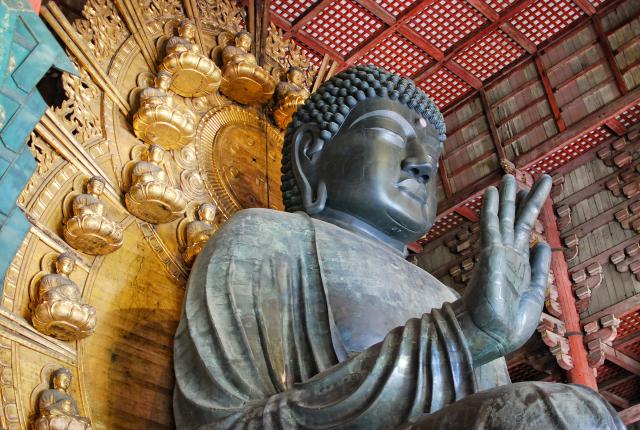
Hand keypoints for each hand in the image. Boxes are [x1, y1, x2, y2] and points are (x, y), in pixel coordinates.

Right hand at [455, 174, 552, 366]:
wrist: (491, 336)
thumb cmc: (509, 323)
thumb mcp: (534, 293)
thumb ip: (539, 269)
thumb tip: (543, 246)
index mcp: (519, 264)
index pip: (524, 232)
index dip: (529, 211)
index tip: (533, 193)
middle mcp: (507, 255)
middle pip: (515, 220)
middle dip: (520, 198)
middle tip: (521, 175)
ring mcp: (497, 254)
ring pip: (503, 219)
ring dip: (507, 197)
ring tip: (509, 176)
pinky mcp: (490, 255)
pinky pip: (490, 227)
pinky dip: (490, 209)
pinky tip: (491, 193)